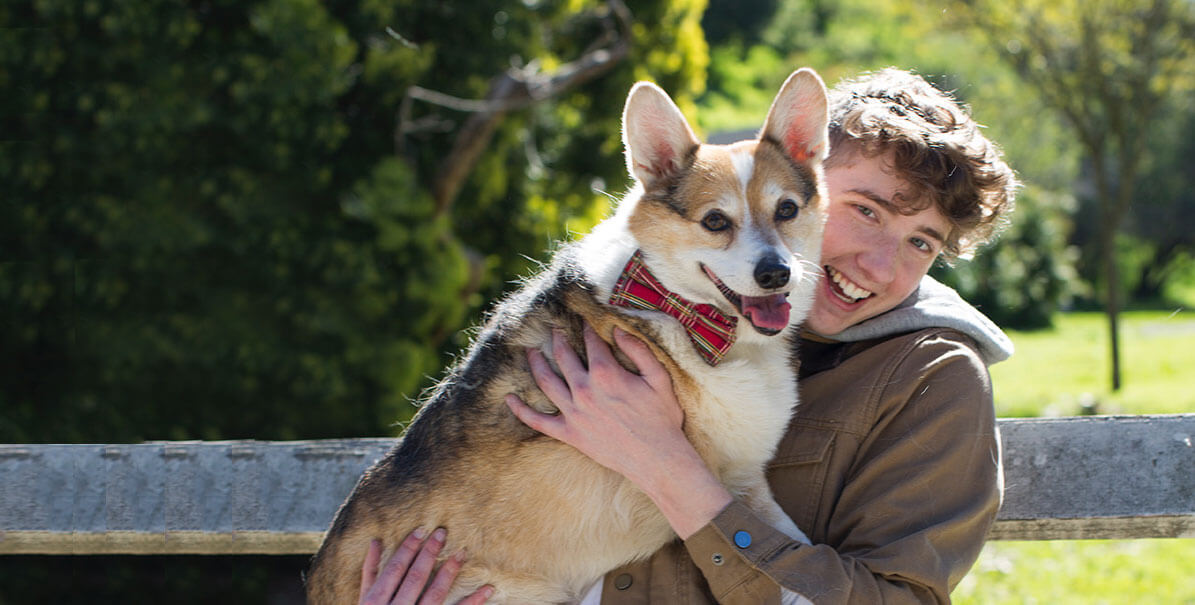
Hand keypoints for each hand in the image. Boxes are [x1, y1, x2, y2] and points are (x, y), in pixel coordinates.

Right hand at [359, 528, 492, 604]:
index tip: (422, 531)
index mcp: (375, 601)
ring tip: (461, 554)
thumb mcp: (364, 599)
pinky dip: (473, 602)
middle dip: (429, 554)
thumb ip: (371, 572)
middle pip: (415, 578)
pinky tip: (487, 589)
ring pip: (435, 594)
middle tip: (442, 533)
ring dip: (449, 573)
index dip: (408, 548)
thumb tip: (376, 541)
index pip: (395, 569)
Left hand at [505, 324, 731, 537]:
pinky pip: (538, 421)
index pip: (591, 342)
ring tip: (530, 351)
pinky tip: (509, 398)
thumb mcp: (659, 378)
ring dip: (536, 363)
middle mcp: (585, 390)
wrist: (657, 459)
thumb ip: (638, 350)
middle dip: (558, 339)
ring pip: (546, 381)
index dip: (587, 328)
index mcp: (606, 374)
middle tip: (552, 329)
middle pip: (564, 356)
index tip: (583, 320)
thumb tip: (617, 329)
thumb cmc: (662, 418)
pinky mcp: (569, 434)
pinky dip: (521, 410)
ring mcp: (573, 413)